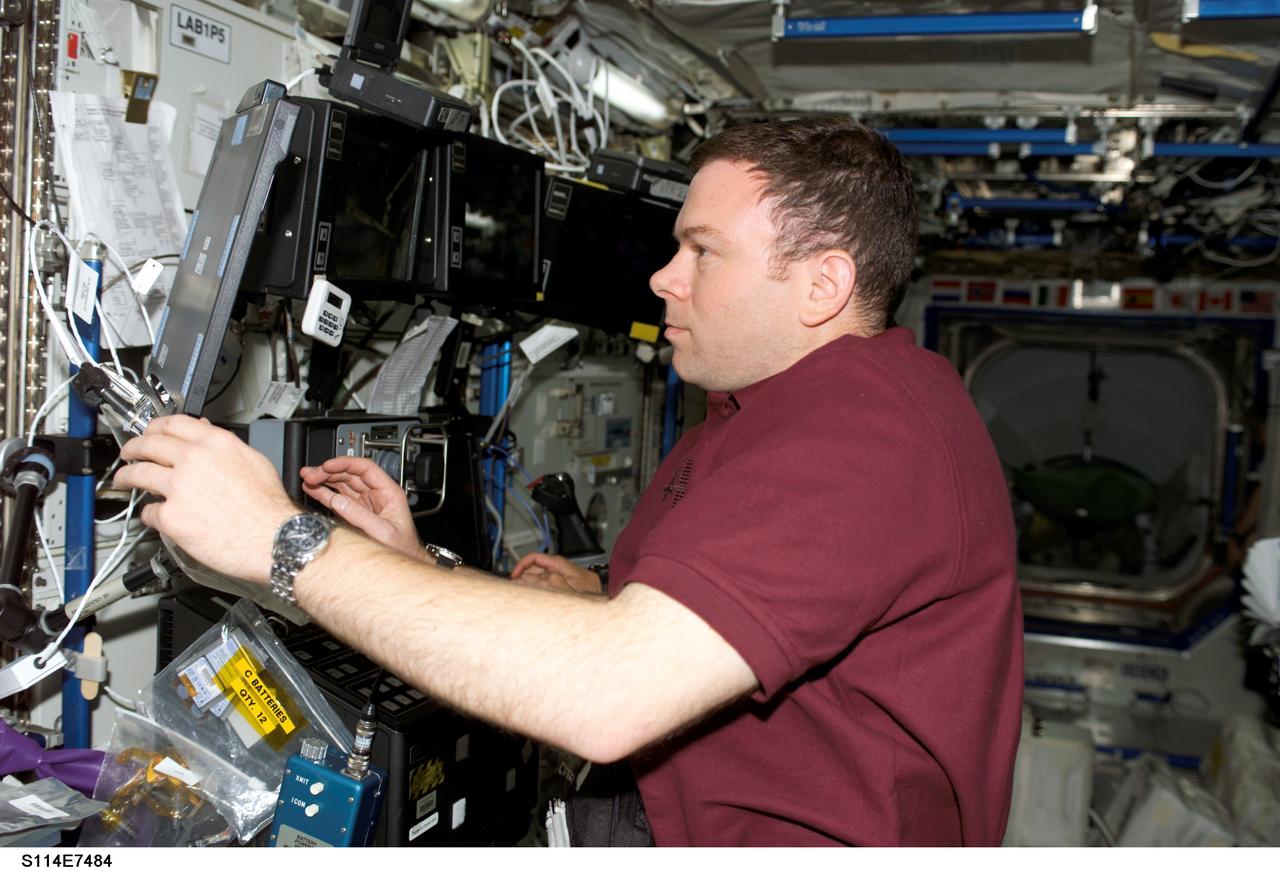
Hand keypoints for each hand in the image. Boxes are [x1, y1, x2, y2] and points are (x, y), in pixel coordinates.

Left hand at [115, 415, 299, 583]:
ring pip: (138, 475)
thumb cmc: (269, 507)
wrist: (275, 538)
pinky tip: (155, 516)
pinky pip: (149, 511)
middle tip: (129, 453)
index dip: (155, 426)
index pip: (173, 424)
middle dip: (133, 448)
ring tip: (124, 480)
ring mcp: (179, 487)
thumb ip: (225, 447)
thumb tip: (206, 436)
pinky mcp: (171, 516)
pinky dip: (150, 513)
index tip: (149, 432)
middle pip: (149, 445)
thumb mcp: (254, 462)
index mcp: (215, 443)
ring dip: (127, 477)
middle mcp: (193, 460)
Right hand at [299, 456, 421, 558]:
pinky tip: (313, 489)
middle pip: (350, 475)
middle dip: (329, 472)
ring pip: (342, 485)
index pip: (365, 469)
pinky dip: (324, 493)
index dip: (345, 464)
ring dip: (324, 480)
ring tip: (307, 478)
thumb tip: (338, 502)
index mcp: (389, 493)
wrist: (403, 563)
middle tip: (311, 474)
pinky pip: (338, 499)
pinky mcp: (356, 514)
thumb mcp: (383, 532)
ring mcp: (365, 504)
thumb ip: (361, 517)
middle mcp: (377, 495)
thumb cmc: (403, 549)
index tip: (327, 465)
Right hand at [510, 553, 601, 594]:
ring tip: (520, 594)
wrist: (602, 591)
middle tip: (514, 588)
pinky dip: (534, 589)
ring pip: (535, 577)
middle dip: (521, 577)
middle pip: (531, 568)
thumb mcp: (569, 586)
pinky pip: (541, 584)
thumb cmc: (590, 587)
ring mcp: (555, 574)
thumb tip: (532, 579)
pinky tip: (532, 597)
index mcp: (557, 563)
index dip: (520, 565)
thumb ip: (551, 582)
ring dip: (527, 584)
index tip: (513, 576)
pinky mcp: (557, 583)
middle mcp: (555, 567)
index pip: (533, 558)